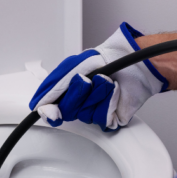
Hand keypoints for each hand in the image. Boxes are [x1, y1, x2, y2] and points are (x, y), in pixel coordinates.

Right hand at [29, 22, 168, 130]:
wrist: (135, 62)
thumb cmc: (108, 59)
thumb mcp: (73, 66)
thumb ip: (54, 86)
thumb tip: (41, 106)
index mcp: (68, 90)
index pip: (51, 108)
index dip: (50, 112)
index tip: (52, 112)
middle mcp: (80, 102)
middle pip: (67, 112)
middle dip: (77, 94)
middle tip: (85, 80)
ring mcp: (95, 110)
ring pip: (85, 114)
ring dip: (96, 94)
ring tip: (105, 81)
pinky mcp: (110, 118)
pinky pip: (102, 117)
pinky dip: (108, 101)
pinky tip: (114, 91)